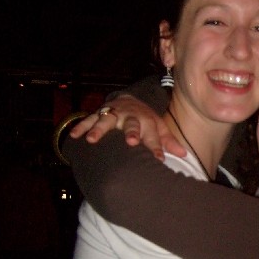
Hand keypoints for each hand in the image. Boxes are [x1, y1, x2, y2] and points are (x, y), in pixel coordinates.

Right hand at [69, 96, 185, 160]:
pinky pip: (88, 119)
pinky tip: (73, 136)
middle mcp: (131, 117)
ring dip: (100, 129)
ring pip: (106, 120)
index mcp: (147, 122)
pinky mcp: (100, 113)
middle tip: (131, 142)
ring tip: (93, 140)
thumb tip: (184, 154)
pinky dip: (81, 126)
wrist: (131, 99)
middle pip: (132, 124)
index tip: (158, 159)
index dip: (156, 147)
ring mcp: (114, 114)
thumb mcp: (159, 128)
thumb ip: (169, 141)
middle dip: (131, 132)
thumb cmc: (146, 120)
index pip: (153, 136)